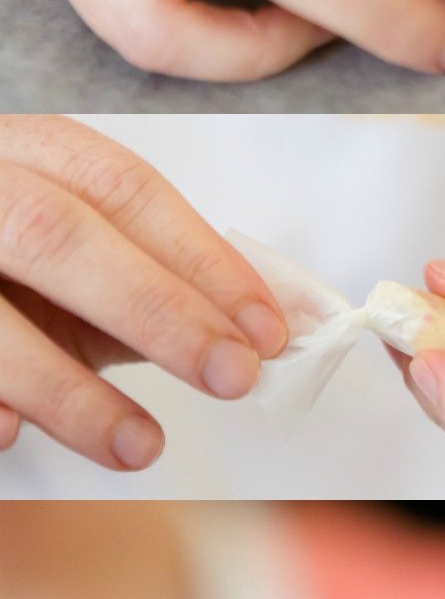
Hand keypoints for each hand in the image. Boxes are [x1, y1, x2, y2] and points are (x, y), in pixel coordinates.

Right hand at [0, 115, 288, 469]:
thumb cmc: (17, 265)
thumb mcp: (83, 258)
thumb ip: (161, 285)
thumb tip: (258, 334)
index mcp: (32, 152)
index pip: (125, 191)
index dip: (201, 258)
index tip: (266, 327)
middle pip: (59, 234)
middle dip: (157, 308)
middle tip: (232, 375)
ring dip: (70, 390)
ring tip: (143, 446)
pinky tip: (12, 436)